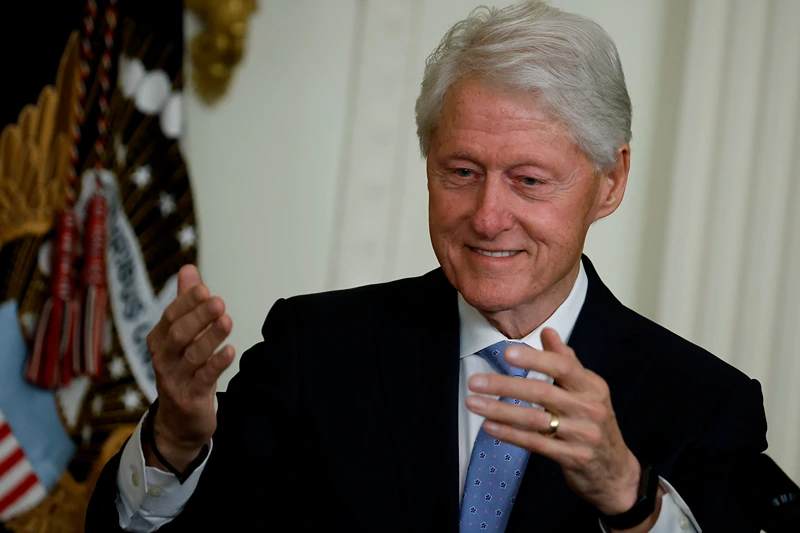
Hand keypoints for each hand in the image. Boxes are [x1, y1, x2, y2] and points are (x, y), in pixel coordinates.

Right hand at [145, 265, 235, 469]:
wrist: (179, 422)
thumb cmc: (183, 370)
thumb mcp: (182, 336)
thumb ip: (185, 303)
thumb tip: (188, 268)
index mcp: (160, 341)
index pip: (170, 317)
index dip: (186, 302)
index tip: (204, 289)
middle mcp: (163, 359)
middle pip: (179, 334)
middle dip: (198, 317)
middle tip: (219, 301)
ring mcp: (175, 380)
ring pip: (192, 356)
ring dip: (211, 337)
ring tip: (228, 321)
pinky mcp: (191, 398)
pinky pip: (203, 379)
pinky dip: (216, 364)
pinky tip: (230, 351)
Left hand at [465, 328, 654, 522]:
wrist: (615, 471)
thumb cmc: (595, 423)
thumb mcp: (588, 390)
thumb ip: (567, 361)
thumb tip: (548, 331)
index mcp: (591, 386)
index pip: (562, 367)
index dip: (534, 359)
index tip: (507, 353)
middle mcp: (589, 408)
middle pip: (542, 392)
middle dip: (505, 386)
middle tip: (476, 381)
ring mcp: (582, 434)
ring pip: (535, 419)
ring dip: (500, 411)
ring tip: (473, 402)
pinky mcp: (573, 458)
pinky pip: (536, 443)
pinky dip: (510, 434)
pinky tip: (489, 426)